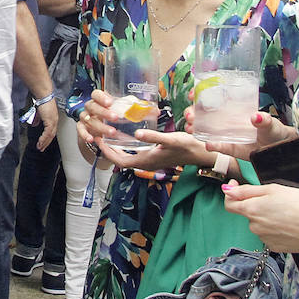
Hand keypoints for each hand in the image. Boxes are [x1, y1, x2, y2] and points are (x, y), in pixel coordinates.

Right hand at [35, 99, 58, 148]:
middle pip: (52, 135)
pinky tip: (40, 142)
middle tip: (41, 148)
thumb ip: (37, 119)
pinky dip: (43, 139)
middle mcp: (55, 121)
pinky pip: (47, 133)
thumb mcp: (39, 112)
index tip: (43, 143)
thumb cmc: (42, 101)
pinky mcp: (50, 121)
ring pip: (50, 135)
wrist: (44, 96)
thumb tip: (34, 124)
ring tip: (40, 147)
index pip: (51, 131)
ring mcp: (53, 121)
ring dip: (44, 142)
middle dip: (46, 143)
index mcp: (53, 119)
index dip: (47, 138)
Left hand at [95, 126, 211, 170]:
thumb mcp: (169, 139)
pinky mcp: (154, 157)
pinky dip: (126, 147)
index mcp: (145, 161)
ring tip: (109, 135)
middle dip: (108, 150)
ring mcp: (149, 161)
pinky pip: (134, 154)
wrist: (199, 153)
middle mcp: (145, 163)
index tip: (98, 140)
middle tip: (100, 135)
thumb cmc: (185, 146)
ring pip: (127, 158)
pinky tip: (127, 137)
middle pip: (120, 160)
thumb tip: (136, 134)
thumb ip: (153, 137)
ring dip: (116, 149)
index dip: (107, 152)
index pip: (119, 161)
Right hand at [184, 104, 294, 160]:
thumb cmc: (274, 130)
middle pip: (202, 114)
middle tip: (190, 115)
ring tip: (192, 128)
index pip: (212, 98)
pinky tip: (207, 145)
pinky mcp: (230, 148)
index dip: (199, 95)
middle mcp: (226, 120)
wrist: (279, 150)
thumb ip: (263, 119)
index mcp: (233, 108)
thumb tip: (255, 116)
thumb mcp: (270, 123)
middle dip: (192, 112)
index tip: (193, 94)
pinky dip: (211, 146)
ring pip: (204, 129)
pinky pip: (217, 146)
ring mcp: (226, 134)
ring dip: (195, 128)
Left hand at [221, 181, 298, 253]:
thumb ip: (247, 191)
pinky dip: (277, 229)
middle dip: (257, 206)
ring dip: (268, 218)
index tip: (237, 185)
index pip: (229, 204)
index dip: (231, 193)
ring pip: (260, 225)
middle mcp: (255, 226)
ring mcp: (265, 239)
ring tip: (288, 213)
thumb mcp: (273, 189)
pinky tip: (290, 224)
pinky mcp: (276, 247)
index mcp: (252, 210)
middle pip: (248, 214)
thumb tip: (227, 190)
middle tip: (277, 200)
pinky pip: (271, 235)